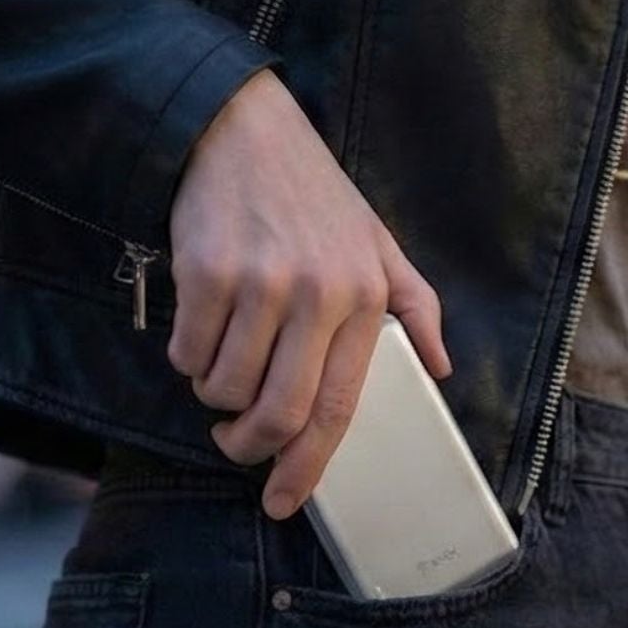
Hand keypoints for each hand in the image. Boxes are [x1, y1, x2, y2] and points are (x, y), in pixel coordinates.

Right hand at [167, 70, 450, 518]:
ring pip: (225, 386)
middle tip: (234, 444)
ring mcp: (260, 282)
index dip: (309, 464)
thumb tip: (440, 367)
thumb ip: (413, 303)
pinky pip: (188, 351)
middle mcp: (318, 292)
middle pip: (281, 410)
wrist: (241, 128)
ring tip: (218, 364)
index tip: (286, 500)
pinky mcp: (206, 271)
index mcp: (365, 294)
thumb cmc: (310, 192)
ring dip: (214, 394)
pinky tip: (198, 328)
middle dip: (250, 445)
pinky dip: (186, 358)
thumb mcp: (376, 239)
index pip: (340, 404)